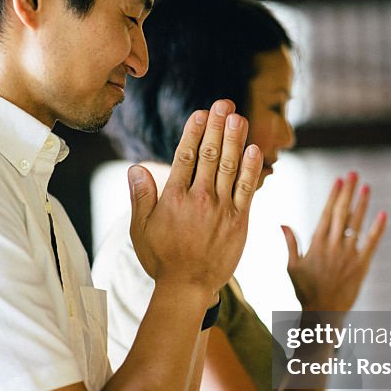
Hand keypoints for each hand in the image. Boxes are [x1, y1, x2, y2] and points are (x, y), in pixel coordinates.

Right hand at [128, 99, 262, 298]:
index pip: (185, 156)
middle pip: (209, 154)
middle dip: (217, 126)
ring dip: (234, 139)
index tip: (200, 113)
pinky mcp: (239, 220)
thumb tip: (135, 168)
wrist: (188, 287)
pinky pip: (246, 188)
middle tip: (224, 104)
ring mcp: (221, 208)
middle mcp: (199, 198)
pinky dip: (250, 168)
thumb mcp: (140, 229)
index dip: (194, 131)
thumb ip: (141, 197)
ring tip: (239, 117)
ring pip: (228, 166)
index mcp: (174, 198)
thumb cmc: (161, 259)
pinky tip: (254, 150)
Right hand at [281, 172, 386, 311]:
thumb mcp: (292, 267)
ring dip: (362, 204)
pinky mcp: (361, 265)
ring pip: (356, 224)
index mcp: (317, 244)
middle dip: (348, 192)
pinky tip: (383, 214)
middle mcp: (333, 245)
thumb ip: (290, 244)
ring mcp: (348, 254)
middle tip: (353, 173)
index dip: (334, 195)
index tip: (338, 180)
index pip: (327, 213)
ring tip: (366, 186)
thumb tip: (282, 224)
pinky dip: (377, 229)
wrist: (323, 312)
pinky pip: (371, 243)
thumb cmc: (305, 291)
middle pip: (342, 213)